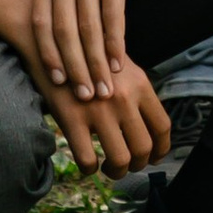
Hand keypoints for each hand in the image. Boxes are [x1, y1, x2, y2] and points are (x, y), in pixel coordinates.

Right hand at [26, 39, 170, 175]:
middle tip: (128, 165)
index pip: (163, 126)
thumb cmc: (88, 57)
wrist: (50, 41)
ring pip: (120, 159)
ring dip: (116, 171)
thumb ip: (136, 93)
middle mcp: (123, 98)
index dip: (161, 149)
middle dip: (138, 164)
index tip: (154, 157)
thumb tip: (149, 127)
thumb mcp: (121, 66)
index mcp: (139, 84)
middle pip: (143, 148)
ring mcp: (98, 109)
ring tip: (109, 166)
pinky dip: (90, 168)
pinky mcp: (72, 119)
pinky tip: (88, 162)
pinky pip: (87, 160)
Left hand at [29, 0, 168, 109]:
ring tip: (105, 88)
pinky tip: (118, 63)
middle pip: (64, 31)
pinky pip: (112, 16)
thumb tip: (57, 54)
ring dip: (96, 63)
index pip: (41, 25)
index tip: (58, 85)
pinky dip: (115, 44)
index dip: (48, 57)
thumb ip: (61, 4)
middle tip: (85, 96)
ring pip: (88, 28)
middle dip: (75, 68)